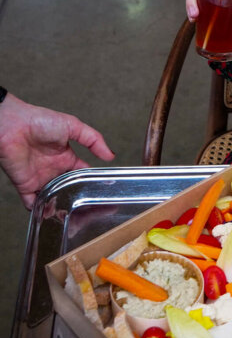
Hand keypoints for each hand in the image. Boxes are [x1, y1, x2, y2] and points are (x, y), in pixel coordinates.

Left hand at [0, 94, 114, 208]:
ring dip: (59, 207)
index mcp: (66, 157)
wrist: (14, 125)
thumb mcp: (73, 126)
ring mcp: (39, 178)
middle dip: (77, 199)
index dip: (91, 182)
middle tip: (89, 211)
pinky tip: (50, 214)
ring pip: (52, 198)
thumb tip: (111, 155)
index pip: (82, 173)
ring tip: (72, 216)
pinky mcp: (25, 185)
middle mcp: (53, 169)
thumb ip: (94, 140)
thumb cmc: (40, 121)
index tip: (103, 192)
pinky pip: (33, 203)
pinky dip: (39, 211)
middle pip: (68, 189)